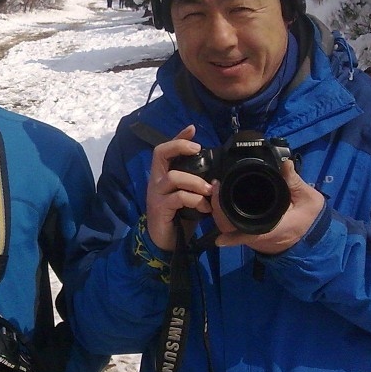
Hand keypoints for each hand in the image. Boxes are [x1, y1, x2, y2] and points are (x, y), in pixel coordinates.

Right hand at [145, 124, 212, 250]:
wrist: (165, 242)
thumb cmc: (177, 217)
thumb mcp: (187, 196)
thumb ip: (194, 184)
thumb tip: (215, 175)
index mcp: (162, 175)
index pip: (164, 150)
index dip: (178, 138)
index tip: (192, 129)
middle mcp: (156, 181)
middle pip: (160, 154)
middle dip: (180, 147)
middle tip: (198, 151)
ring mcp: (156, 194)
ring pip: (174, 177)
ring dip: (195, 182)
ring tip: (209, 191)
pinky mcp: (160, 208)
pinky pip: (178, 198)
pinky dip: (195, 200)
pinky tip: (204, 208)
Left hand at [211, 159, 324, 254]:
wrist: (311, 236)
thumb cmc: (310, 220)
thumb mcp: (308, 200)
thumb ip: (295, 182)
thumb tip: (286, 163)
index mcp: (270, 229)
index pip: (244, 233)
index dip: (229, 230)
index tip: (217, 213)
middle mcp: (256, 235)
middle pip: (228, 227)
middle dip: (218, 209)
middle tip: (216, 186)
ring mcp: (251, 234)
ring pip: (227, 226)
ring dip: (219, 210)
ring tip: (217, 187)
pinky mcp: (249, 231)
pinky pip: (232, 223)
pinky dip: (225, 211)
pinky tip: (222, 195)